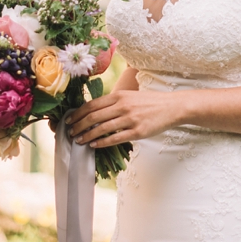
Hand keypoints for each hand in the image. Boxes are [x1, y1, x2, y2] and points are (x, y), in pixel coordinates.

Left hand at [65, 90, 183, 147]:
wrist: (171, 107)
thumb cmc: (149, 102)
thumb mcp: (130, 96)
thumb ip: (114, 102)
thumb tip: (94, 111)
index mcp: (119, 95)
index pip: (92, 105)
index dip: (77, 113)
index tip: (68, 120)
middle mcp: (123, 106)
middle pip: (93, 117)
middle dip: (78, 126)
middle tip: (70, 133)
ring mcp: (130, 119)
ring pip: (102, 129)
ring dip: (87, 136)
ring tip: (79, 141)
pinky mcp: (137, 132)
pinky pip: (115, 139)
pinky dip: (102, 143)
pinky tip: (94, 145)